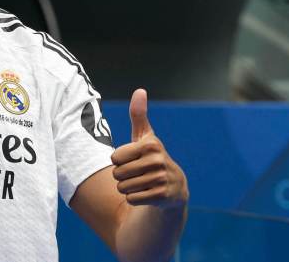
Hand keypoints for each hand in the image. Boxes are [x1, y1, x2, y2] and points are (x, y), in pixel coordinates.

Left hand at [111, 89, 187, 209]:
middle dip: (122, 176)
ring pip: (123, 187)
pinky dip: (134, 198)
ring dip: (128, 188)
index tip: (132, 159)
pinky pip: (131, 199)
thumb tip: (140, 90)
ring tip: (141, 183)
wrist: (174, 186)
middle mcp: (157, 161)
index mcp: (150, 145)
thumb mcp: (145, 136)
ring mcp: (160, 179)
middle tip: (137, 173)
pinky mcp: (161, 196)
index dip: (119, 161)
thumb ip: (139, 114)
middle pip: (117, 174)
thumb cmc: (151, 157)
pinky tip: (146, 193)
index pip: (114, 158)